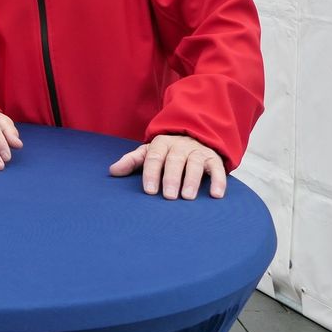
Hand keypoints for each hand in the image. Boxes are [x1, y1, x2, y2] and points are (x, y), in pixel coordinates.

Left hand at [109, 134, 226, 199]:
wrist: (193, 134)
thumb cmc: (166, 151)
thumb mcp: (148, 152)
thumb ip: (132, 161)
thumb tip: (113, 171)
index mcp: (161, 143)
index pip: (154, 157)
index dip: (151, 173)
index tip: (149, 191)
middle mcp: (180, 145)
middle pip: (175, 161)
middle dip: (171, 178)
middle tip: (169, 196)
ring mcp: (198, 151)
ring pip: (196, 164)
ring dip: (192, 180)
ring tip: (187, 197)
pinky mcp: (214, 158)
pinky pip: (218, 168)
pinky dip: (219, 181)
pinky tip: (216, 195)